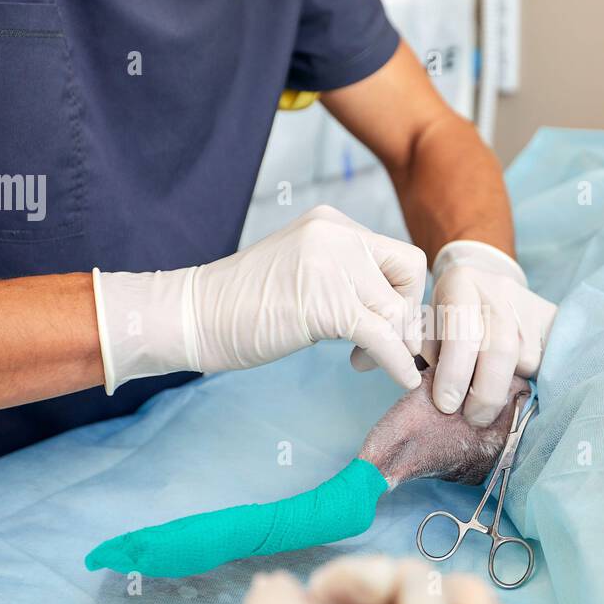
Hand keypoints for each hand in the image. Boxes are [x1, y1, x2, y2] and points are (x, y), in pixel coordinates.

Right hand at [94, 204, 424, 393]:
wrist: (193, 316)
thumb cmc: (243, 306)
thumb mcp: (304, 273)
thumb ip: (346, 279)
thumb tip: (397, 314)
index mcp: (333, 224)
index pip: (400, 256)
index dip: (404, 296)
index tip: (386, 325)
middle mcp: (337, 234)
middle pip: (409, 276)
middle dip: (406, 318)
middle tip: (382, 346)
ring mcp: (331, 265)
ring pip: (397, 309)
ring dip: (394, 343)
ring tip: (362, 360)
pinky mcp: (325, 304)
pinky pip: (382, 336)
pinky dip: (396, 362)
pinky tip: (400, 378)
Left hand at [406, 240, 554, 426]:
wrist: (489, 276)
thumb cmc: (449, 312)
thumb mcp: (423, 320)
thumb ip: (397, 342)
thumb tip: (360, 361)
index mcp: (459, 284)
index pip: (460, 329)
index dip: (453, 371)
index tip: (444, 404)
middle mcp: (496, 290)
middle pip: (498, 347)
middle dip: (482, 390)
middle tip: (470, 418)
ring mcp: (526, 304)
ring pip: (523, 356)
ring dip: (505, 389)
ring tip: (488, 411)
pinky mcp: (550, 318)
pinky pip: (545, 357)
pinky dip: (528, 381)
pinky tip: (515, 392)